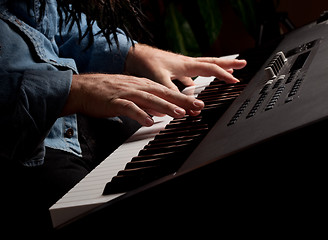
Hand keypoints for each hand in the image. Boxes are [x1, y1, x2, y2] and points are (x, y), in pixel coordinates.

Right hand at [61, 74, 204, 125]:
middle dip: (181, 100)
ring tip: (179, 113)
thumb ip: (146, 102)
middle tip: (197, 106)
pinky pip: (129, 108)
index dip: (182, 97)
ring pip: (149, 99)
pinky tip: (149, 120)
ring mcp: (125, 93)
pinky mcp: (114, 101)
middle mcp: (136, 87)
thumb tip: (161, 112)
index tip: (196, 104)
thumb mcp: (130, 95)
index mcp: (141, 85)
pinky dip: (140, 114)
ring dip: (165, 106)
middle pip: (162, 93)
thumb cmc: (106, 93)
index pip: (166, 91)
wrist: (82, 88)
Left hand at [125, 44, 246, 90]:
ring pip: (203, 66)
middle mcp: (186, 63)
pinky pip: (190, 73)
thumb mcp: (160, 80)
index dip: (224, 75)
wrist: (133, 55)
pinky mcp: (174, 68)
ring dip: (216, 68)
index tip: (236, 80)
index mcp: (186, 65)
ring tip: (226, 70)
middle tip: (242, 63)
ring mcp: (181, 65)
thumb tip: (185, 107)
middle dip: (228, 63)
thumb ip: (173, 94)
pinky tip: (194, 85)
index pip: (211, 69)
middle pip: (212, 62)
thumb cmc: (146, 64)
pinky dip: (196, 78)